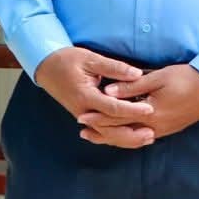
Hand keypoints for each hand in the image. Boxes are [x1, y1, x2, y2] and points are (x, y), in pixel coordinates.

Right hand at [35, 46, 154, 142]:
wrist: (46, 67)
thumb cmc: (68, 60)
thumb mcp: (90, 59)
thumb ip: (114, 67)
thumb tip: (137, 74)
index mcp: (85, 96)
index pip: (112, 108)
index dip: (132, 110)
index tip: (150, 109)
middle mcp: (83, 111)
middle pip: (109, 129)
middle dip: (131, 133)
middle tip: (152, 134)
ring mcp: (83, 116)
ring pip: (106, 134)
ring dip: (126, 139)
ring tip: (147, 139)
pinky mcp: (84, 117)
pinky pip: (101, 131)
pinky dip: (116, 136)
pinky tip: (131, 138)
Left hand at [85, 64, 198, 146]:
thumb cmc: (186, 78)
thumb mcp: (157, 78)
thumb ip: (131, 87)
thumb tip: (107, 92)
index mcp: (151, 114)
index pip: (118, 117)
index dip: (98, 116)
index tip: (81, 114)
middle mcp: (155, 127)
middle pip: (122, 133)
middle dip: (101, 131)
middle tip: (82, 129)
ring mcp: (162, 130)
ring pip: (131, 138)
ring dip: (112, 137)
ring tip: (95, 135)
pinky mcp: (168, 129)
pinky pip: (141, 137)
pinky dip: (127, 137)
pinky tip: (121, 134)